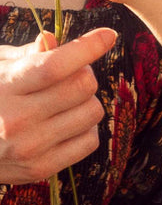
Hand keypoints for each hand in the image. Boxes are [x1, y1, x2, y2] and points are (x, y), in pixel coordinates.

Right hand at [0, 27, 115, 181]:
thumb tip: (52, 40)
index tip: (108, 36)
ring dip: (87, 101)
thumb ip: (26, 56)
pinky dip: (86, 127)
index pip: (54, 65)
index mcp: (5, 86)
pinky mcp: (42, 168)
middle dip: (85, 73)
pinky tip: (67, 122)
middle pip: (81, 87)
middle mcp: (19, 118)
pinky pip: (90, 141)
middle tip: (74, 73)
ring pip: (92, 112)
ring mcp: (32, 146)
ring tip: (67, 100)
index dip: (87, 47)